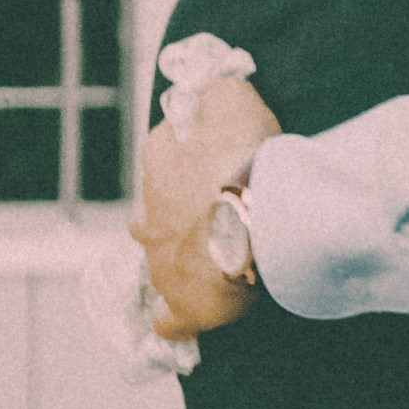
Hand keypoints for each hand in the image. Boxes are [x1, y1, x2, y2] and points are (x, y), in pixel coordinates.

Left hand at [130, 75, 279, 339]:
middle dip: (181, 216)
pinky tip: (195, 315)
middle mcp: (147, 216)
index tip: (225, 164)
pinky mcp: (183, 306)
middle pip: (156, 214)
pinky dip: (180, 316)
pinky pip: (170, 319)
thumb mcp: (232, 99)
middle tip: (223, 216)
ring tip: (220, 264)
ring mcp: (162, 265)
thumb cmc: (245, 157)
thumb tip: (211, 88)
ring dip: (184, 261)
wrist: (261, 219)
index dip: (196, 159)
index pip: (166, 152)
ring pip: (162, 263)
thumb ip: (217, 91)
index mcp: (157, 162)